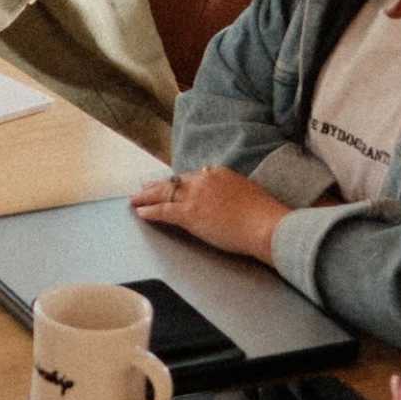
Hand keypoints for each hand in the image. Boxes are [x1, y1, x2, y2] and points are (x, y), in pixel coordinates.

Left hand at [129, 165, 291, 264]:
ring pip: (164, 194)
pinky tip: (141, 213)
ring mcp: (195, 196)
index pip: (192, 176)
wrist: (266, 225)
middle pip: (174, 182)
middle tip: (144, 188)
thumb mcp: (246, 193)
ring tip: (134, 201)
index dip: (178, 182)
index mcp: (219, 173)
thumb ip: (231, 191)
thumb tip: (226, 195)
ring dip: (147, 197)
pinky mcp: (189, 214)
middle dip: (157, 186)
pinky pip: (164, 211)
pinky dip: (150, 211)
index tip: (171, 184)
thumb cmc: (264, 215)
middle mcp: (204, 180)